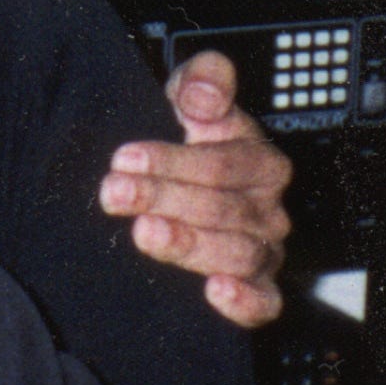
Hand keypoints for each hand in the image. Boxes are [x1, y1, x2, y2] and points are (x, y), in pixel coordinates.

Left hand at [100, 49, 288, 326]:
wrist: (181, 191)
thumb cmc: (189, 144)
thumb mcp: (190, 98)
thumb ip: (202, 81)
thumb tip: (203, 98)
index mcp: (262, 161)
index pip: (227, 163)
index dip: (176, 161)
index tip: (127, 157)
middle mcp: (269, 209)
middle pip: (226, 208)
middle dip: (166, 198)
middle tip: (117, 192)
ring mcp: (264, 252)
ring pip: (239, 253)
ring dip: (190, 244)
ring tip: (144, 232)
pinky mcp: (257, 293)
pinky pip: (265, 304)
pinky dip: (246, 301)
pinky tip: (215, 290)